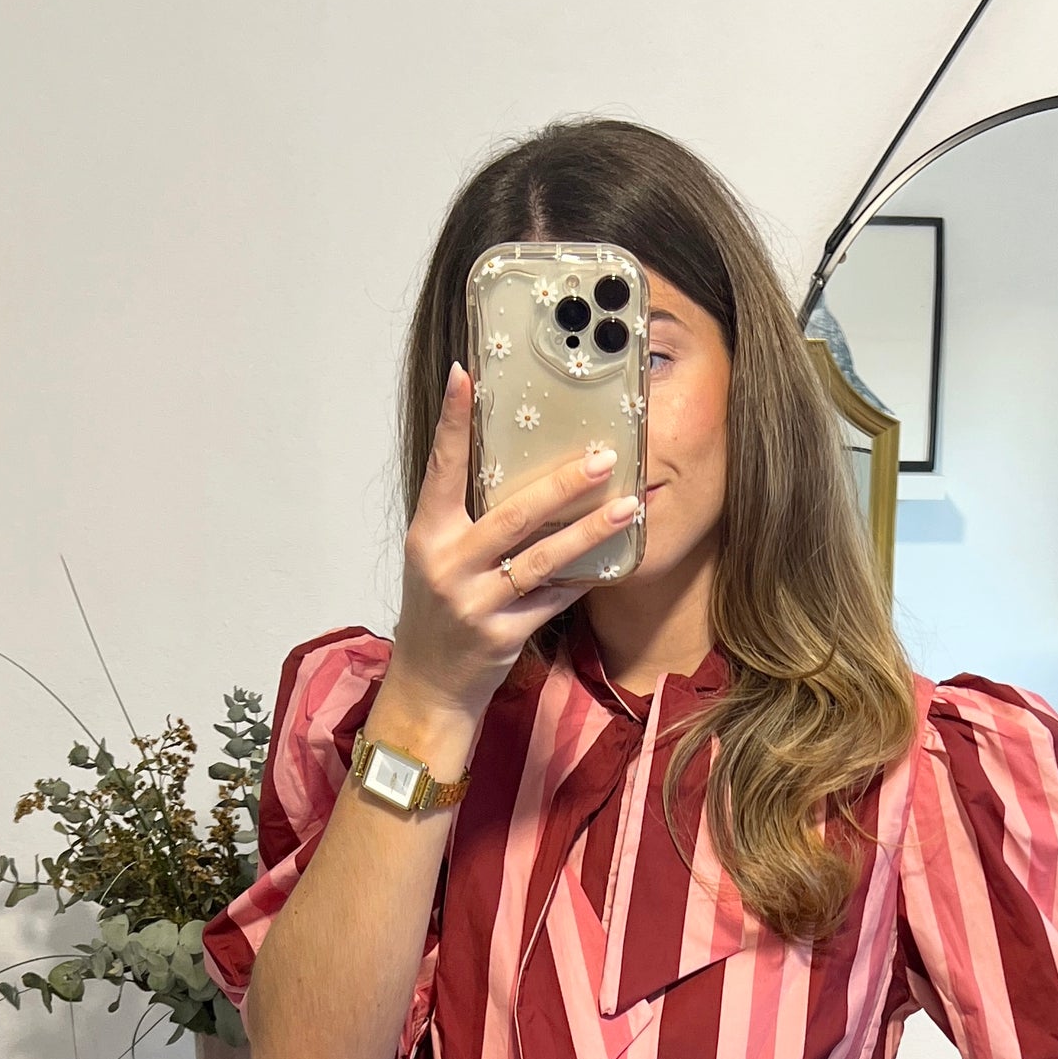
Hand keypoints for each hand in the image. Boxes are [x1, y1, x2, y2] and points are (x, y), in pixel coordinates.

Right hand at [385, 363, 640, 729]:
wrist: (430, 683)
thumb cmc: (439, 609)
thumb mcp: (437, 555)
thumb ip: (466, 516)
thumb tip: (519, 465)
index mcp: (427, 534)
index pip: (442, 468)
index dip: (454, 422)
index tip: (466, 375)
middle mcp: (448, 565)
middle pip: (513, 515)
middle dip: (563, 484)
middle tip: (604, 457)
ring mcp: (476, 603)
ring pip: (542, 559)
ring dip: (590, 530)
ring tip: (630, 506)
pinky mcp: (503, 635)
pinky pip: (554, 599)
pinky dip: (584, 577)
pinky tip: (616, 558)